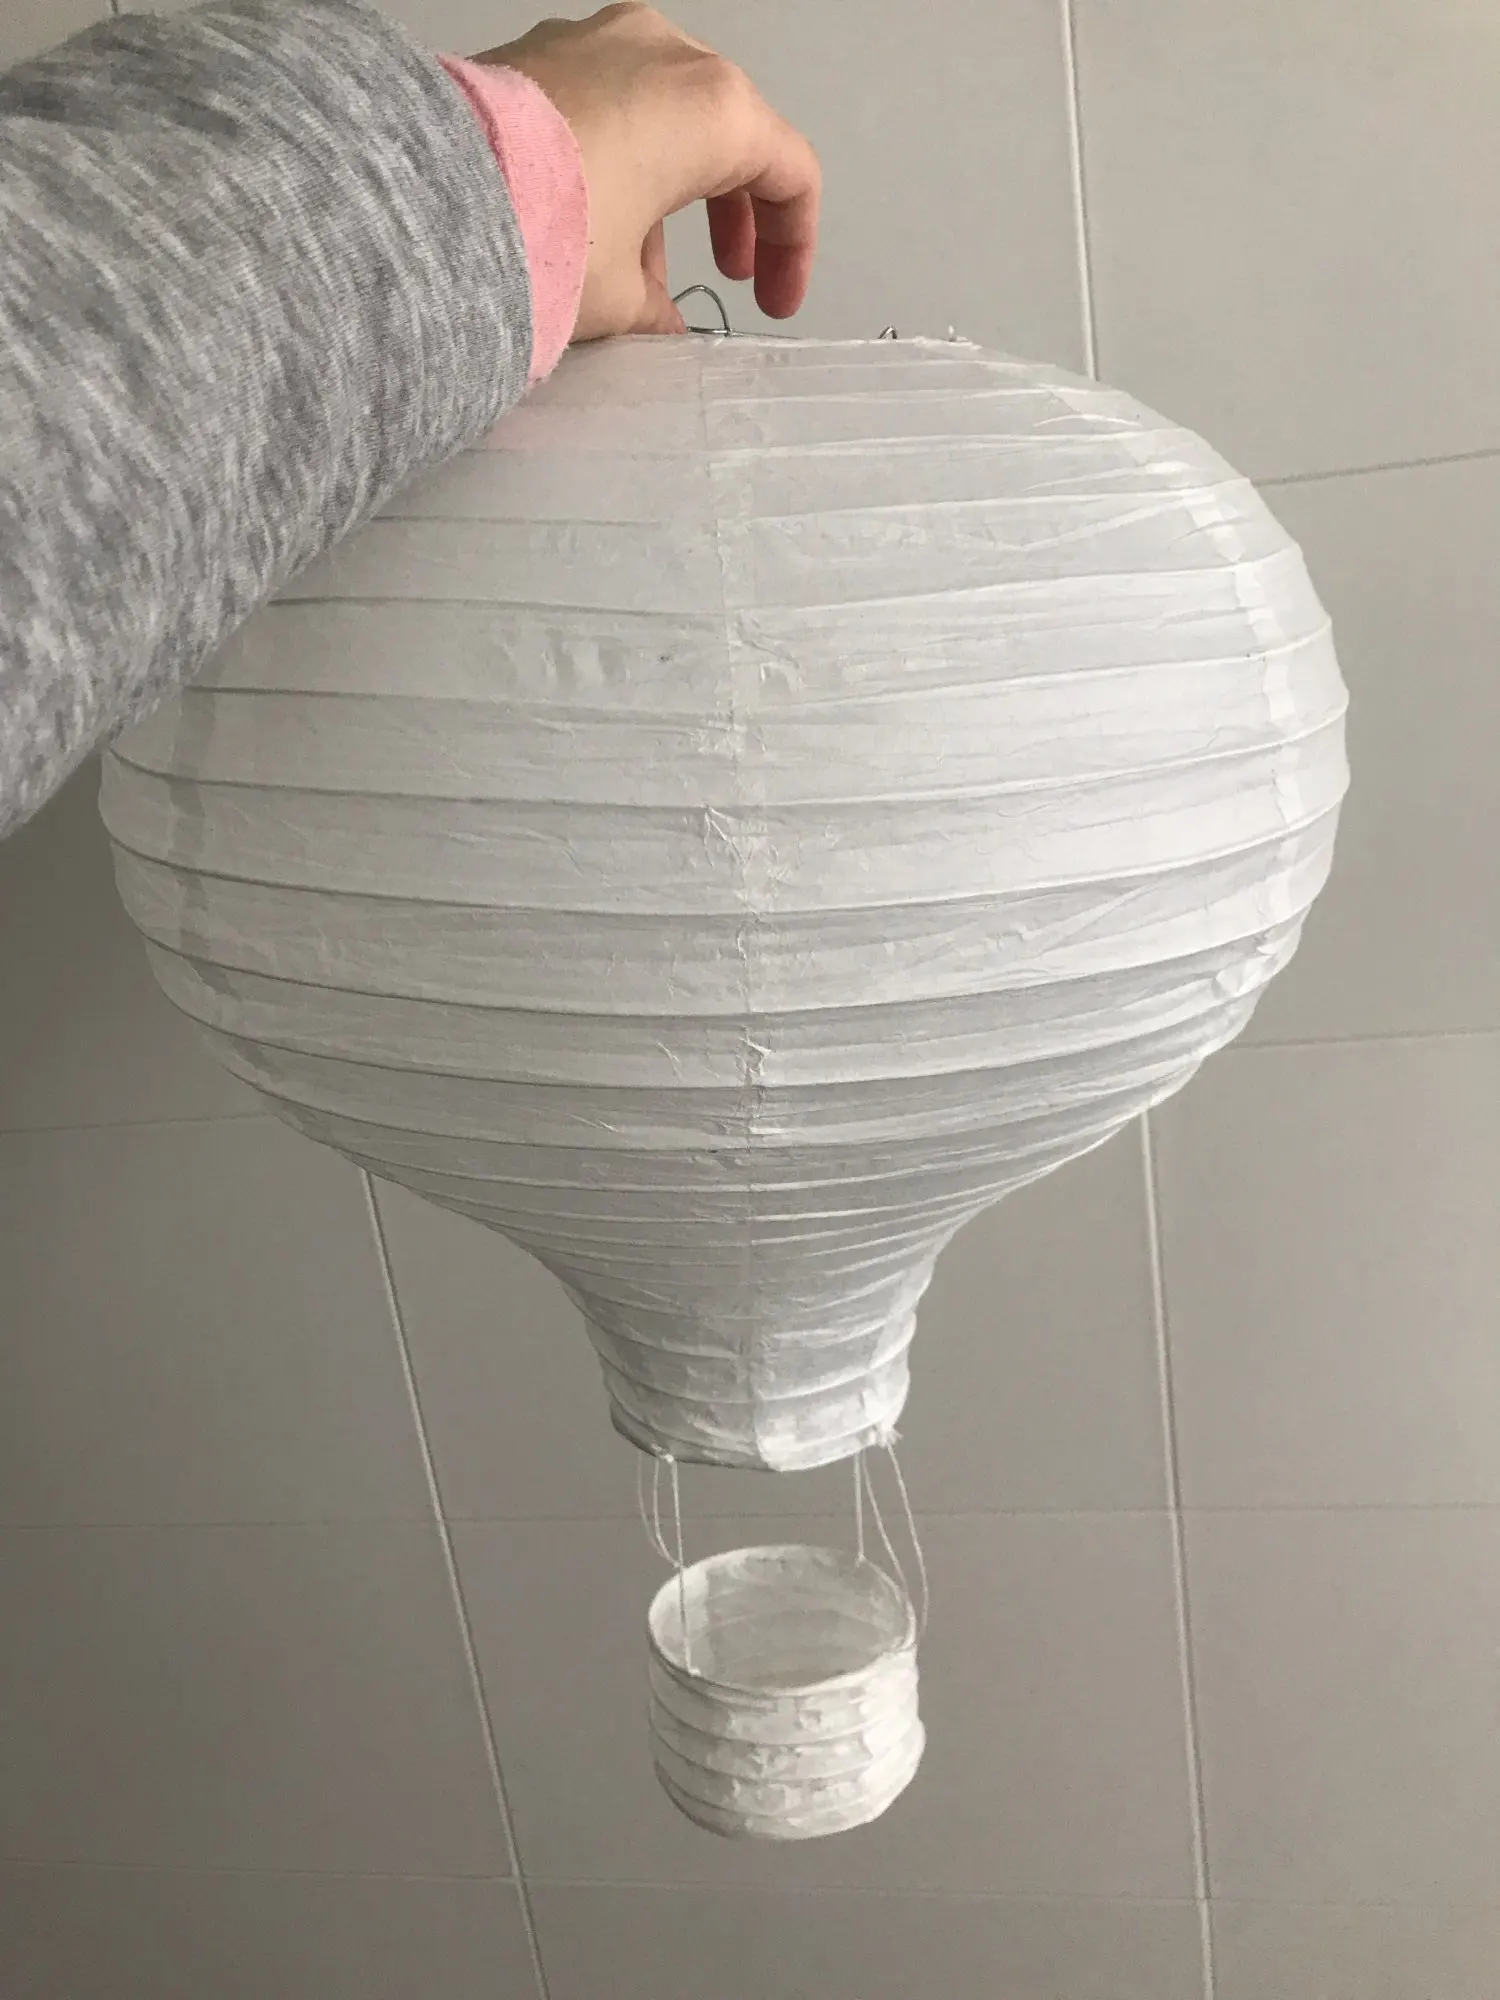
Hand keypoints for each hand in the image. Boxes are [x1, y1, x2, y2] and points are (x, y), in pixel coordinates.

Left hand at [474, 3, 819, 340]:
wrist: (427, 199)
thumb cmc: (544, 235)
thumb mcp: (618, 297)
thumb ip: (656, 309)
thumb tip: (658, 323)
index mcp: (712, 107)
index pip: (789, 172)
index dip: (793, 248)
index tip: (772, 302)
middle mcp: (664, 52)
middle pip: (731, 133)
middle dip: (734, 214)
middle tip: (728, 275)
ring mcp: (599, 39)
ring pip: (666, 114)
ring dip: (671, 191)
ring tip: (644, 269)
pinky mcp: (541, 49)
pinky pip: (609, 104)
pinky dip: (620, 159)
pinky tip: (594, 224)